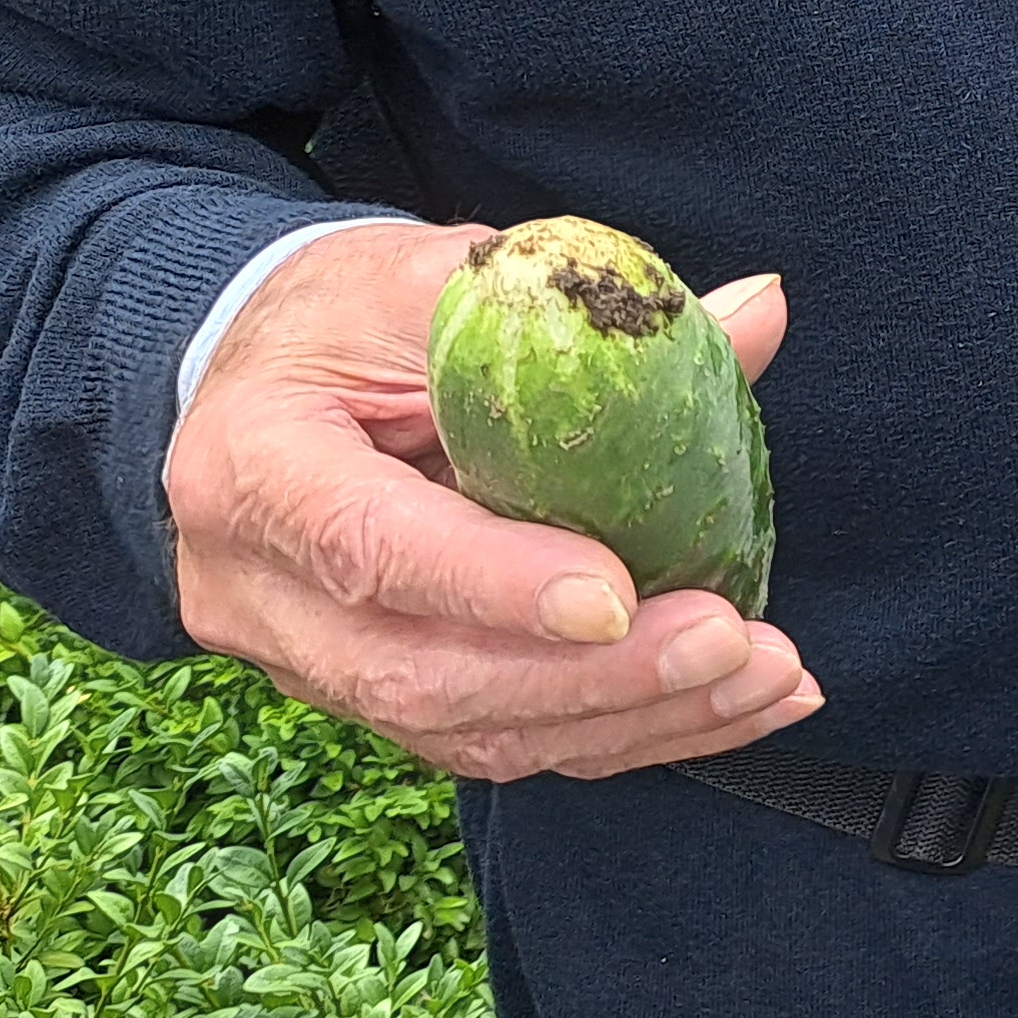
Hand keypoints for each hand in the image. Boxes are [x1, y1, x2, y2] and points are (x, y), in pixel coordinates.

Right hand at [165, 221, 820, 781]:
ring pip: (467, 732)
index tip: (617, 596)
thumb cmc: (348, 316)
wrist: (261, 379)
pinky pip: (498, 739)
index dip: (493, 583)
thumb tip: (760, 313)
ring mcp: (306, 665)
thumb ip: (586, 309)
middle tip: (732, 645)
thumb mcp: (442, 278)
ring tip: (764, 682)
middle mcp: (256, 593)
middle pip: (422, 675)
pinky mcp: (372, 699)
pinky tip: (731, 706)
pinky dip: (623, 731)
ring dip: (632, 718)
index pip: (368, 547)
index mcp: (252, 467)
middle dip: (592, 677)